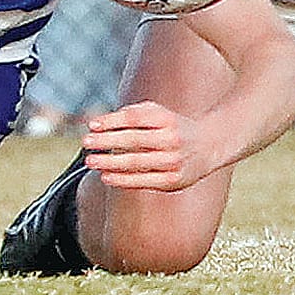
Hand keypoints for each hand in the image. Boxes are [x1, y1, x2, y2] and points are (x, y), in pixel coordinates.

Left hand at [83, 100, 220, 191]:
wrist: (209, 146)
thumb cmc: (173, 126)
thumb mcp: (158, 113)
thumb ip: (133, 114)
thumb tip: (100, 124)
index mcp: (166, 118)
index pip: (134, 119)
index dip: (111, 121)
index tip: (91, 125)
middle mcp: (171, 139)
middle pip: (133, 140)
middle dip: (107, 142)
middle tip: (85, 143)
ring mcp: (173, 161)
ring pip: (136, 162)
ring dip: (110, 163)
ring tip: (90, 161)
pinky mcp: (174, 180)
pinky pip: (144, 181)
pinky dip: (123, 180)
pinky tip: (106, 177)